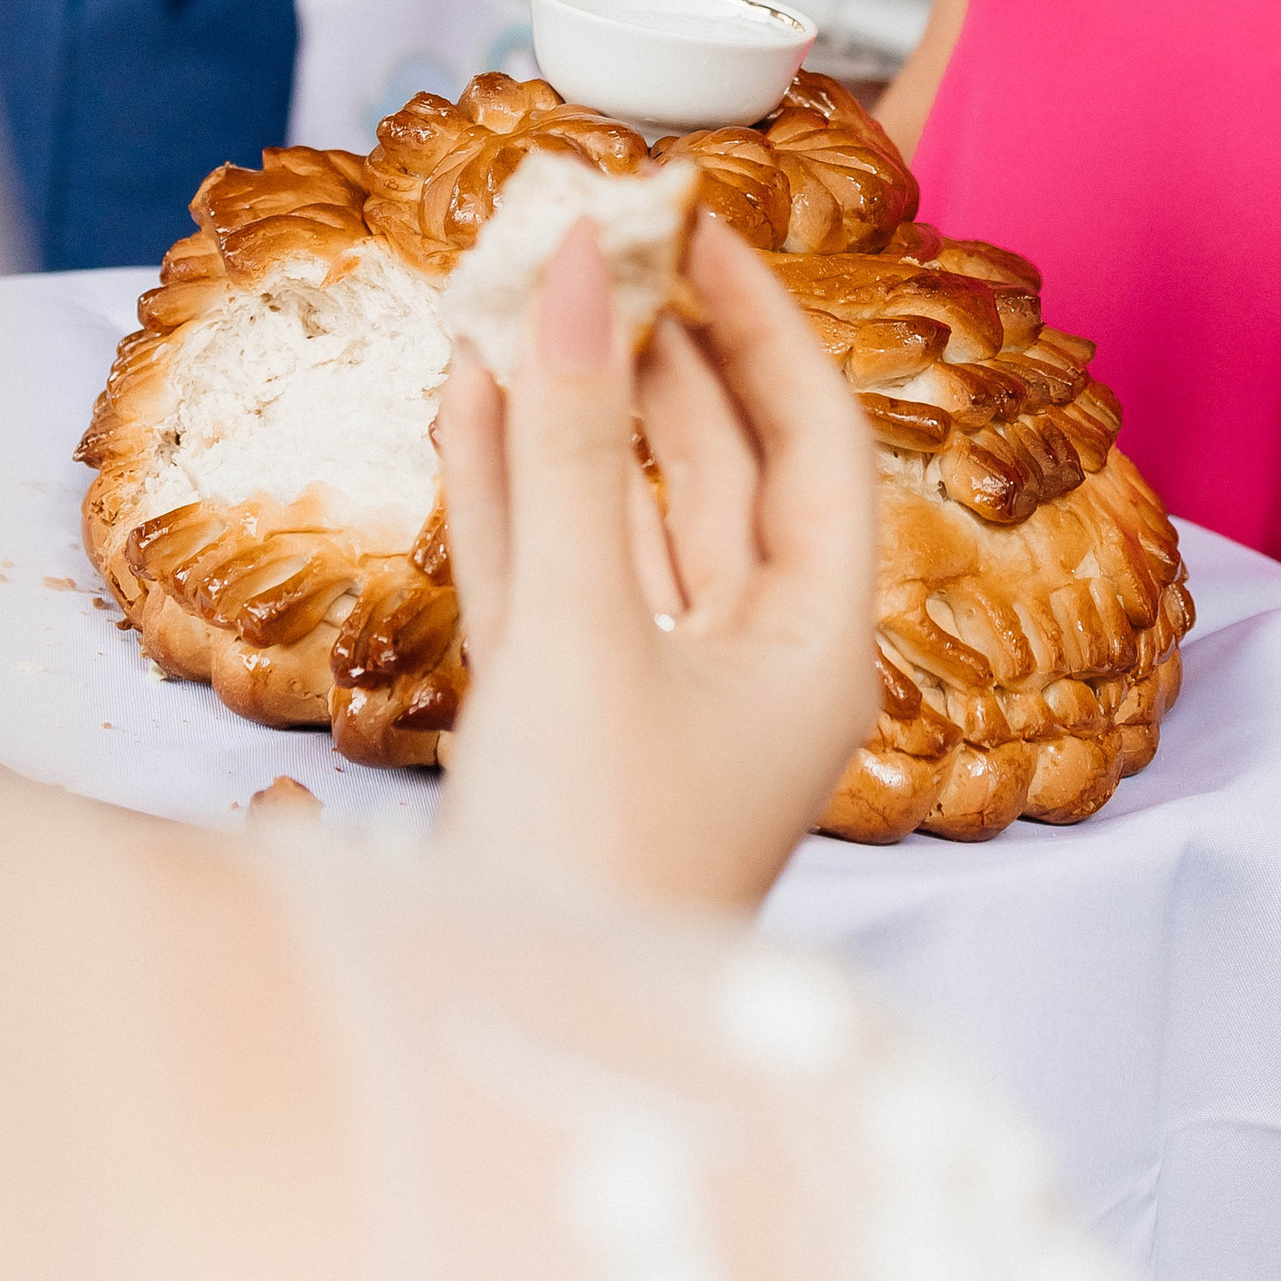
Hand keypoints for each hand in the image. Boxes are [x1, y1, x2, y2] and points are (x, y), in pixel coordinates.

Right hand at [436, 212, 877, 910]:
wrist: (508, 1049)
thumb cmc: (590, 864)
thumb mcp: (580, 637)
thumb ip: (562, 449)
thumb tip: (568, 272)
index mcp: (814, 650)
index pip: (811, 443)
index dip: (755, 326)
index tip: (693, 231)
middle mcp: (746, 665)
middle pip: (710, 467)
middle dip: (646, 351)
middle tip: (591, 238)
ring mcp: (647, 694)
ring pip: (613, 512)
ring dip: (561, 406)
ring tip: (515, 286)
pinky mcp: (557, 722)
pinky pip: (545, 572)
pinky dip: (507, 485)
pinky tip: (465, 389)